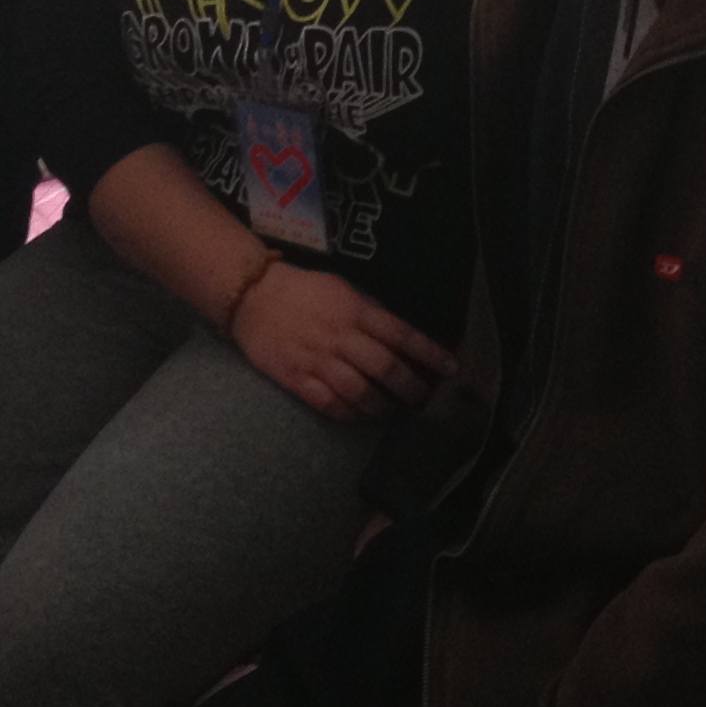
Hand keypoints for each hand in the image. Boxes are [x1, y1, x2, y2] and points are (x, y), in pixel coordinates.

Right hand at [230, 262, 461, 420]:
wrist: (253, 297)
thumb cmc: (303, 291)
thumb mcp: (343, 290)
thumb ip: (370, 314)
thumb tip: (400, 338)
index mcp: (356, 311)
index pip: (402, 335)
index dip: (430, 354)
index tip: (452, 369)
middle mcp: (342, 337)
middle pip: (386, 368)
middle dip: (411, 388)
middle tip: (423, 400)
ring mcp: (319, 360)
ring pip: (361, 392)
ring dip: (382, 406)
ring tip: (391, 410)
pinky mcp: (297, 379)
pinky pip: (330, 404)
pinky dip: (350, 414)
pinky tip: (359, 416)